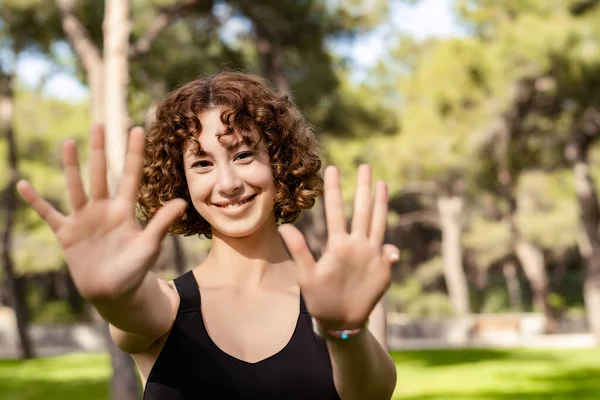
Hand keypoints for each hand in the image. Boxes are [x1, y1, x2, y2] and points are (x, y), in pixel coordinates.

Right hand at [17, 125, 186, 301]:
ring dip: (71, 167)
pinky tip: (23, 185)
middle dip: (100, 150)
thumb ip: (161, 223)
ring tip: (67, 142)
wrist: (114, 293)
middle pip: (101, 174)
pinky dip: (36, 201)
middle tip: (99, 125)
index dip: (134, 153)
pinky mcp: (67, 233)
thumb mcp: (149, 246)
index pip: (130, 175)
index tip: (137, 129)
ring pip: (76, 187)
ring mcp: (84, 219)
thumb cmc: (136, 270)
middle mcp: (103, 209)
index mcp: (125, 210)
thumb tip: (181, 202)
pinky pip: (48, 214)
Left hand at [278, 164, 398, 329]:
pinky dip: (390, 251)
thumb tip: (284, 226)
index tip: (332, 168)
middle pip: (361, 210)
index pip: (335, 211)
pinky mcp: (382, 269)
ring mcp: (369, 254)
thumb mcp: (307, 275)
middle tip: (365, 165)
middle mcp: (354, 244)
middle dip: (363, 188)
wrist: (339, 320)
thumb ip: (300, 251)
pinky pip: (388, 254)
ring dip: (380, 204)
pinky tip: (390, 251)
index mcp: (336, 244)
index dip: (334, 191)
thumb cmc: (319, 298)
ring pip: (376, 223)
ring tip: (382, 182)